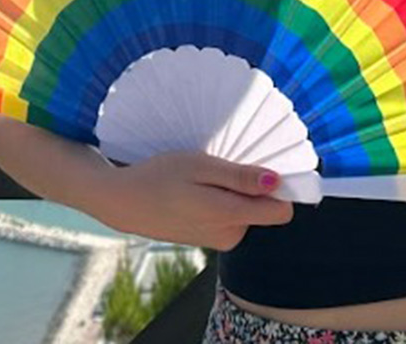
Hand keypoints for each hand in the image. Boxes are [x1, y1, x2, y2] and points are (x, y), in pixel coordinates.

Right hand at [98, 149, 294, 249]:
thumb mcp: (200, 166)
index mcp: (230, 216)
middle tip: (223, 167)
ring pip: (247, 212)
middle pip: (264, 209)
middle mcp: (229, 235)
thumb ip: (240, 178)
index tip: (266, 167)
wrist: (123, 202)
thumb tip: (276, 183)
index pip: (281, 212)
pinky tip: (199, 190)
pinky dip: (223, 202)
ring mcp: (219, 240)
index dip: (281, 188)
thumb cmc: (160, 176)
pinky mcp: (209, 239)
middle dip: (253, 188)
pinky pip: (231, 218)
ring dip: (235, 194)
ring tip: (206, 178)